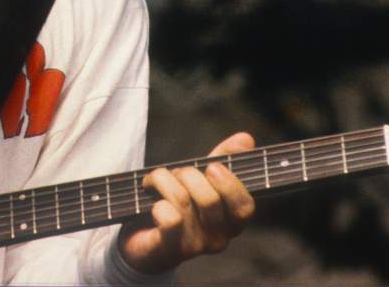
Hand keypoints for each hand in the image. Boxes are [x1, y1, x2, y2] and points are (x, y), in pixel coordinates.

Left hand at [117, 132, 255, 274]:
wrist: (143, 239)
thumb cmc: (176, 205)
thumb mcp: (201, 178)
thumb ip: (224, 158)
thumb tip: (246, 138)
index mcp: (231, 223)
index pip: (244, 206)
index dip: (230, 183)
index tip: (212, 166)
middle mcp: (217, 239)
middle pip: (210, 199)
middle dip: (187, 175)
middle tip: (175, 174)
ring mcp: (193, 247)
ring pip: (183, 201)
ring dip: (164, 181)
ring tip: (155, 182)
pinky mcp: (168, 250)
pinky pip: (168, 218)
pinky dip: (156, 202)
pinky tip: (151, 203)